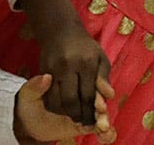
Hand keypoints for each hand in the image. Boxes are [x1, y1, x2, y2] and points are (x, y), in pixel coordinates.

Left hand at [13, 73, 116, 143]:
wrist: (28, 122)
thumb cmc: (29, 105)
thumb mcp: (27, 95)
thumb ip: (34, 87)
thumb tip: (45, 78)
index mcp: (73, 82)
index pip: (87, 83)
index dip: (96, 88)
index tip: (97, 96)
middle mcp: (83, 94)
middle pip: (96, 98)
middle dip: (100, 105)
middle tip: (101, 111)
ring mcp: (87, 109)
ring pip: (101, 112)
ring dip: (105, 119)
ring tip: (104, 128)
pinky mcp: (87, 124)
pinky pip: (100, 127)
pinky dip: (107, 132)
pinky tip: (109, 137)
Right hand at [18, 0, 110, 124]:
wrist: (60, 32)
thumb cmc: (86, 47)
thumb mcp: (100, 58)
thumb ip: (104, 77)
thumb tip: (110, 96)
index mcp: (87, 62)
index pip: (88, 93)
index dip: (91, 109)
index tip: (95, 119)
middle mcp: (69, 66)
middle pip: (71, 99)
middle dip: (77, 114)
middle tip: (82, 121)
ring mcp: (53, 69)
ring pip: (56, 100)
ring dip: (64, 112)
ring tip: (73, 116)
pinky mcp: (42, 72)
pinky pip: (47, 95)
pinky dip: (54, 105)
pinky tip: (62, 107)